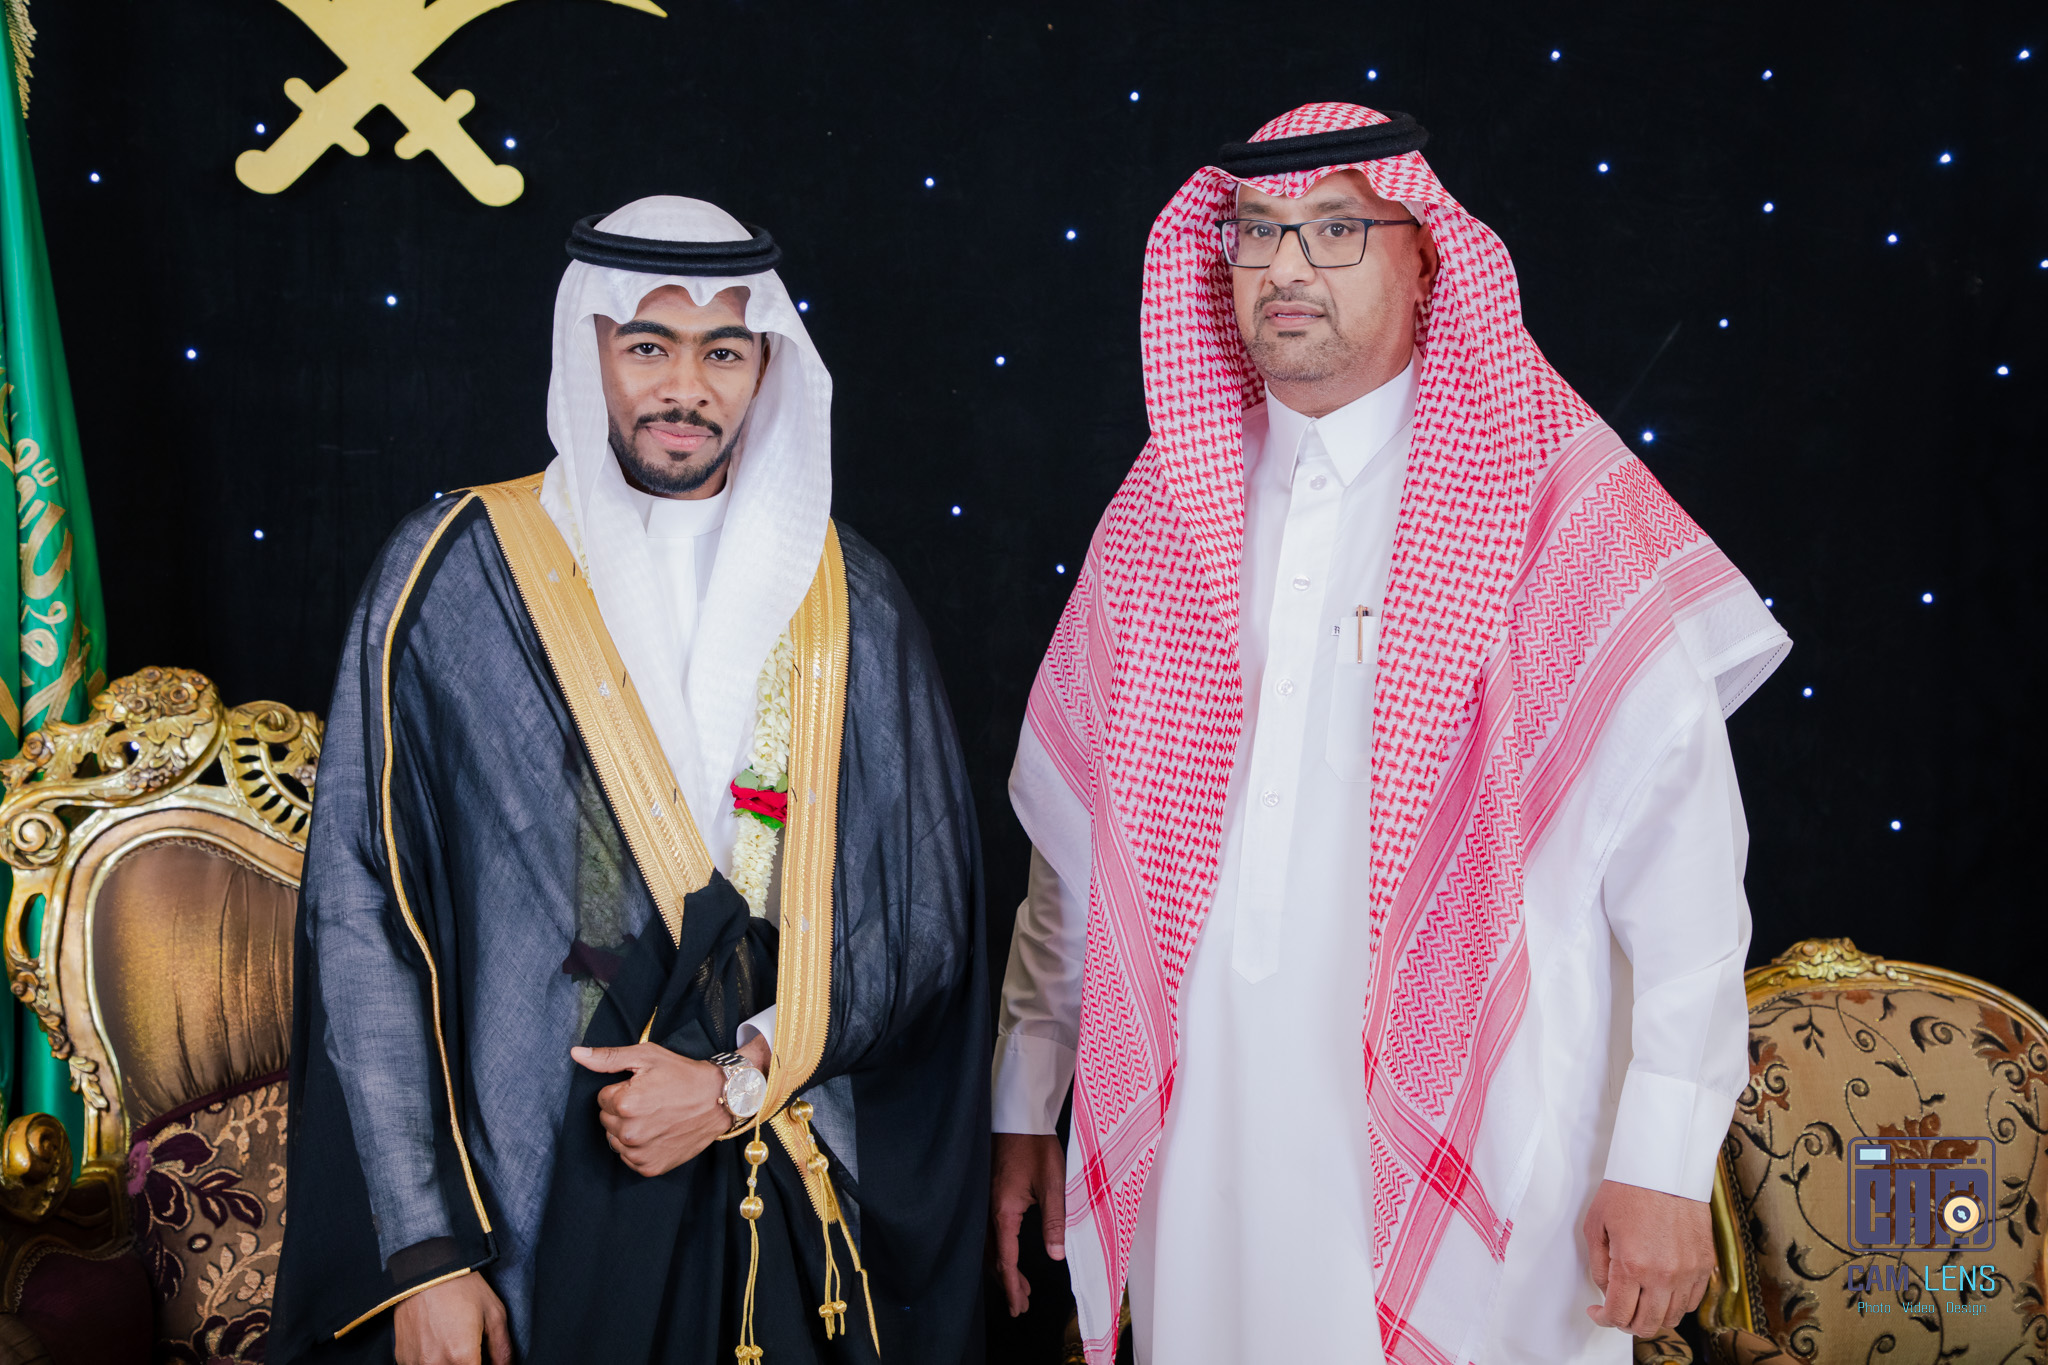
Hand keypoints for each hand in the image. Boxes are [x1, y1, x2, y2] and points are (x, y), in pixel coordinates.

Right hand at [393, 1272, 509, 1364]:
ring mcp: (415, 1362)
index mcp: (461, 1356)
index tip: (484, 1360)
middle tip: (473, 1352)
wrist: (425, 1268)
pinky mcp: (402, 1357)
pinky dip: (432, 1362)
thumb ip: (502, 1349)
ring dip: (449, 1364)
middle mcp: (435, 1364)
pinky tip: (439, 1344)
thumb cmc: (462, 1287)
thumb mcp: (494, 1313)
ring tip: (454, 1345)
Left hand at [570, 1035, 770, 1176]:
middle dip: (622, 1110)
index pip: (602, 1098)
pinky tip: (657, 1133)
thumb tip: (576, 1054)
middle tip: (650, 1101)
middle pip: (607, 1120)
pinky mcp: (650, 1167)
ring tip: (654, 1117)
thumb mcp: (646, 1057)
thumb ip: (608, 1057)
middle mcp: (629, 1132)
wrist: (718, 1099)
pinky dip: (639, 1148)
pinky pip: (629, 1158)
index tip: (643, 1087)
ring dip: (628, 1130)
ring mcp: (640, 1153)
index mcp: (624, 1103)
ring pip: (616, 1140)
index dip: (621, 1090)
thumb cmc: (683, 1075)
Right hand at [990, 1132, 1065, 1316]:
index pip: (1005, 1259)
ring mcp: (983, 1202)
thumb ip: (1054, 1221)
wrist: (1017, 1116)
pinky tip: (1006, 1255)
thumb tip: (1056, 1254)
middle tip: (1021, 1305)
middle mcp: (987, 1210)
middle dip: (1007, 1283)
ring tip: (1019, 1288)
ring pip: (987, 1246)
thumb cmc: (1035, 1145)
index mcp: (1002, 1210)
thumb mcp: (1052, 1183)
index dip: (1012, 1285)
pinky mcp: (986, 1194)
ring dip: (1002, 1269)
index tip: (1018, 1306)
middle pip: (992, 1257)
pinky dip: (997, 1251)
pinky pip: (986, 1232)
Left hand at [1582, 1178, 1714, 1336]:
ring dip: (1652, 1315)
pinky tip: (1661, 1289)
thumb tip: (1606, 1292)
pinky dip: (1675, 1303)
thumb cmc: (1628, 1191)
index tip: (1598, 1312)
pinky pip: (1692, 1301)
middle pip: (1647, 1325)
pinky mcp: (1705, 1265)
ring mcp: (1688, 1272)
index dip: (1604, 1319)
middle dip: (1627, 1322)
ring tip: (1640, 1300)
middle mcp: (1663, 1275)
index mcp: (1632, 1266)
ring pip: (1672, 1318)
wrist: (1664, 1168)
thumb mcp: (1595, 1226)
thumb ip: (1598, 1266)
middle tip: (1618, 1309)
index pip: (1619, 1315)